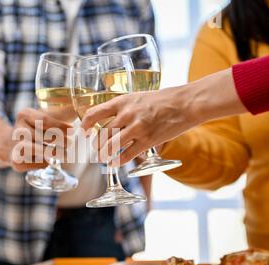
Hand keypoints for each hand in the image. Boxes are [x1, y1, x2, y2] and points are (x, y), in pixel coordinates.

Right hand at [0, 108, 72, 172]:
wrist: (10, 144)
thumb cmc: (34, 130)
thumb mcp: (43, 117)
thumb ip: (60, 113)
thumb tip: (78, 110)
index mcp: (24, 115)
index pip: (43, 119)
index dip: (59, 125)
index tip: (72, 130)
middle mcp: (18, 130)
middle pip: (41, 136)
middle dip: (59, 140)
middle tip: (70, 143)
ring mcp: (15, 146)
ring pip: (36, 150)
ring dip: (53, 152)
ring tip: (64, 154)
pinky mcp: (16, 161)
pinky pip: (33, 163)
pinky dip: (44, 163)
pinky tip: (50, 161)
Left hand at [81, 89, 195, 166]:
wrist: (185, 104)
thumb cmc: (161, 100)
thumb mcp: (137, 97)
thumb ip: (122, 108)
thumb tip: (108, 119)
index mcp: (122, 101)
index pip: (94, 114)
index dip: (85, 125)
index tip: (84, 132)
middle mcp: (127, 114)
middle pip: (101, 134)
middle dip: (95, 145)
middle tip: (94, 150)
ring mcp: (137, 128)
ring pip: (111, 146)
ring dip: (103, 155)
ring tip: (102, 158)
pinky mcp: (148, 141)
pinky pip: (126, 155)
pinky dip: (117, 161)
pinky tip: (114, 163)